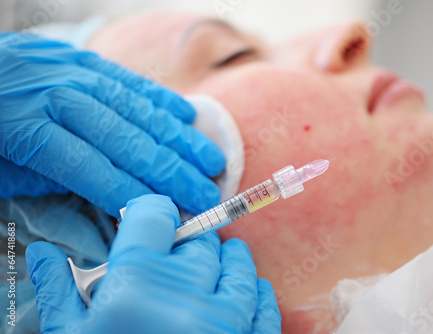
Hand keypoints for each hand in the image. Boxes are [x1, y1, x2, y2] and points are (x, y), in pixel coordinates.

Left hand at [0, 33, 224, 215]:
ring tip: (213, 161)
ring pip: (139, 110)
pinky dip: (162, 100)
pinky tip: (188, 117)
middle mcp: (61, 96)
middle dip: (172, 172)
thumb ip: (53, 187)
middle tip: (206, 195)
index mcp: (31, 128)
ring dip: (181, 139)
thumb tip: (112, 207)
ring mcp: (76, 72)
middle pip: (128, 140)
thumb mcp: (2, 173)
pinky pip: (132, 81)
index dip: (135, 195)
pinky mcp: (85, 60)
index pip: (95, 169)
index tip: (168, 216)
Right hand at [26, 194, 280, 333]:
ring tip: (209, 271)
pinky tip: (245, 294)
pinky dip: (255, 294)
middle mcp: (187, 294)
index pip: (156, 215)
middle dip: (184, 245)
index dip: (152, 213)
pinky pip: (265, 303)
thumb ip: (58, 291)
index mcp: (135, 285)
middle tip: (172, 262)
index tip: (150, 221)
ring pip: (238, 264)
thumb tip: (42, 252)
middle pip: (198, 240)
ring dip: (225, 262)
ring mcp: (228, 321)